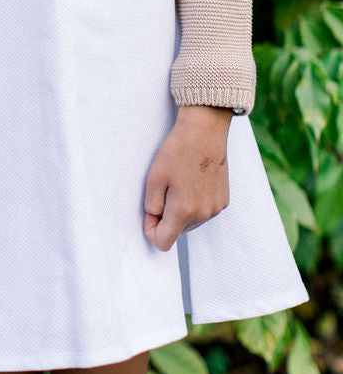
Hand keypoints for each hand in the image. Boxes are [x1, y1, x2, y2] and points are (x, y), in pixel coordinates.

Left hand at [144, 105, 231, 251]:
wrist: (205, 131)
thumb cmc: (178, 151)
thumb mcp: (154, 178)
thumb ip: (151, 206)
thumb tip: (154, 220)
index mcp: (184, 211)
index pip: (163, 242)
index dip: (151, 230)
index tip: (149, 213)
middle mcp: (203, 214)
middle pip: (177, 231)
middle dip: (166, 218)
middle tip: (163, 189)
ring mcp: (215, 209)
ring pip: (190, 222)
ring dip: (181, 211)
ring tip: (179, 183)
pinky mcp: (223, 201)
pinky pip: (203, 212)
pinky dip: (194, 204)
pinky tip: (192, 182)